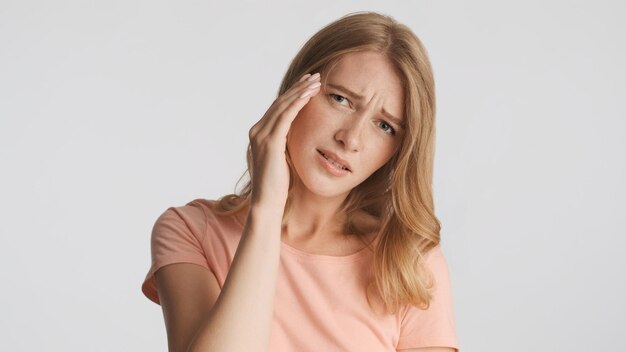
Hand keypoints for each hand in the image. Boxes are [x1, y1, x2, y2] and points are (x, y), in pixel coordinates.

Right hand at [247, 72, 321, 209]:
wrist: (267, 203)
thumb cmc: (278, 186)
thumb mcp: (282, 158)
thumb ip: (285, 144)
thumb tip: (296, 135)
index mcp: (259, 134)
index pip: (278, 108)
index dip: (293, 94)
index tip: (308, 84)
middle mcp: (257, 131)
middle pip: (280, 103)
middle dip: (298, 87)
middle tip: (315, 75)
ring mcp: (261, 136)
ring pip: (283, 106)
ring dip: (300, 91)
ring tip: (316, 81)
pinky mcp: (270, 143)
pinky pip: (285, 117)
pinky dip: (297, 103)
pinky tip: (309, 95)